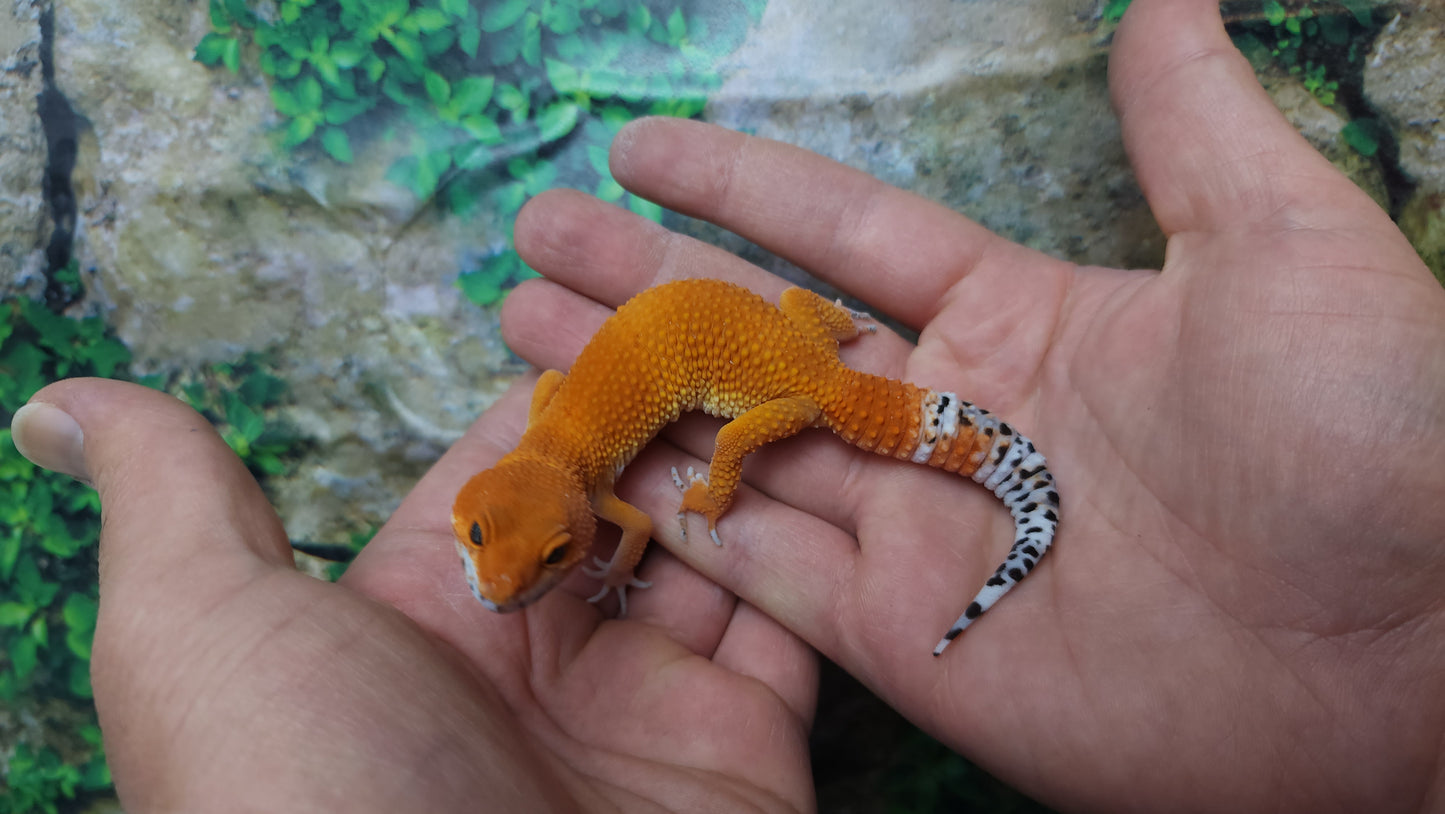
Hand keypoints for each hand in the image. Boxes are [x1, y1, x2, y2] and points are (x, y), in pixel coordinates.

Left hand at [12, 378, 814, 810]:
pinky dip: (822, 550)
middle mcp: (546, 652)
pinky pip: (795, 627)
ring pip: (722, 544)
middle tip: (740, 301)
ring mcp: (653, 702)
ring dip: (757, 454)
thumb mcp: (203, 632)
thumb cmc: (310, 788)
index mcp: (430, 608)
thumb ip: (176, 504)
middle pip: (629, 490)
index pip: (516, 458)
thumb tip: (60, 402)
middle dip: (678, 399)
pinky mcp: (746, 750)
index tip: (627, 282)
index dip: (569, 375)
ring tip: (806, 350)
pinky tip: (845, 455)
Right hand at [500, 0, 1444, 810]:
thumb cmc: (1368, 435)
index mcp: (1022, 322)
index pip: (843, 236)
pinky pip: (765, 575)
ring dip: (631, 396)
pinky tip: (590, 472)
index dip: (738, 186)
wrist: (1415, 657)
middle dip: (642, 287)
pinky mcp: (909, 642)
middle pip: (760, 338)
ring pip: (739, 449)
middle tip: (535, 242)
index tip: (639, 144)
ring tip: (518, 340)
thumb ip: (1194, 128)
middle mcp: (952, 423)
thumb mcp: (1279, 247)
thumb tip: (1171, 0)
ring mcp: (922, 535)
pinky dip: (677, 526)